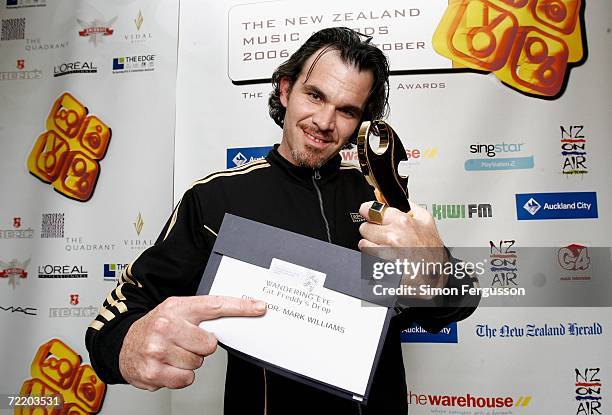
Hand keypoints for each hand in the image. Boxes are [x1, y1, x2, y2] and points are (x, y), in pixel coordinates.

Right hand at [119, 295, 265, 389]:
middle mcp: (166, 326)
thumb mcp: (176, 311)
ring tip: (173, 353)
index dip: (240, 307)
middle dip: (201, 347)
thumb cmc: (154, 328)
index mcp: (176, 307)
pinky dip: (180, 376)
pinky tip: (168, 366)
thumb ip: (202, 314)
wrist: (122, 345)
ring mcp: (158, 349)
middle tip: (186, 342)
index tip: (259, 308)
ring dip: (189, 362)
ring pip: (197, 362)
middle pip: (209, 343)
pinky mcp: (153, 371)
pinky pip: (186, 379)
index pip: (215, 305)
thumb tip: (236, 317)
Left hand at [357, 201, 447, 296]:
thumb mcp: (427, 222)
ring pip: (363, 243)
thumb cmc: (432, 252)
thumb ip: (411, 207)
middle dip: (372, 230)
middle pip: (365, 227)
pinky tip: (385, 258)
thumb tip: (399, 200)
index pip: (371, 209)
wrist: (432, 276)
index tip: (368, 212)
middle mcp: (392, 237)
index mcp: (402, 222)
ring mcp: (385, 253)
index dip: (369, 211)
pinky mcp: (379, 267)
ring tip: (386, 248)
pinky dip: (372, 258)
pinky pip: (366, 258)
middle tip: (384, 235)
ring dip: (371, 245)